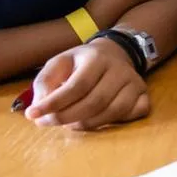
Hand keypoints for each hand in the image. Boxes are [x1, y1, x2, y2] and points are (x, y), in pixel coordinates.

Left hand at [24, 40, 149, 130]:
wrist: (115, 53)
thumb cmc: (82, 63)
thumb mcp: (59, 63)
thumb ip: (45, 82)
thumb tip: (39, 107)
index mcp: (96, 58)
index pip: (76, 86)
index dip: (54, 104)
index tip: (33, 115)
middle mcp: (119, 70)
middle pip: (95, 102)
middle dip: (67, 117)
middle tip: (48, 122)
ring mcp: (135, 83)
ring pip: (113, 112)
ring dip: (86, 124)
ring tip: (69, 124)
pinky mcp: (144, 95)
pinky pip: (132, 115)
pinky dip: (113, 123)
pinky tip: (97, 120)